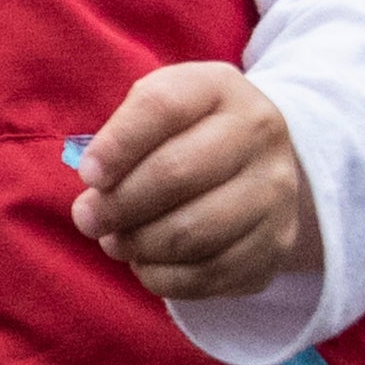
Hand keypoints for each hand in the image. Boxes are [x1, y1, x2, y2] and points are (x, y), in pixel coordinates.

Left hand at [75, 61, 316, 304]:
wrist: (258, 161)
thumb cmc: (187, 132)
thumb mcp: (159, 107)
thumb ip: (123, 135)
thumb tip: (97, 188)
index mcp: (220, 88)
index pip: (163, 107)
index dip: (118, 145)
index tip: (88, 175)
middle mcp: (258, 132)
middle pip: (177, 173)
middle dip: (118, 204)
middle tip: (88, 219)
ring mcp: (274, 190)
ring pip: (193, 232)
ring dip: (138, 244)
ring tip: (114, 241)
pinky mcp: (277, 242)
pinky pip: (209, 273)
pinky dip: (164, 276)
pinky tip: (145, 263)